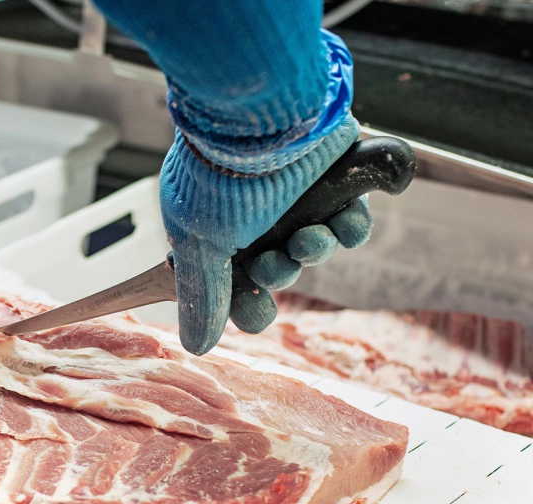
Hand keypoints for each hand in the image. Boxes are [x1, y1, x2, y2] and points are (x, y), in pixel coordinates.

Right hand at [163, 116, 370, 354]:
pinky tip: (341, 218)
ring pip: (314, 245)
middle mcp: (253, 215)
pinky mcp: (332, 178)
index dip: (247, 304)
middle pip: (276, 268)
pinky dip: (350, 223)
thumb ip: (202, 296)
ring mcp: (294, 196)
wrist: (265, 114)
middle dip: (281, 273)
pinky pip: (350, 215)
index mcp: (214, 229)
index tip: (255, 307)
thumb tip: (196, 347)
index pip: (231, 283)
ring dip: (315, 250)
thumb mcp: (200, 244)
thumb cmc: (220, 177)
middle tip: (276, 262)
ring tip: (311, 237)